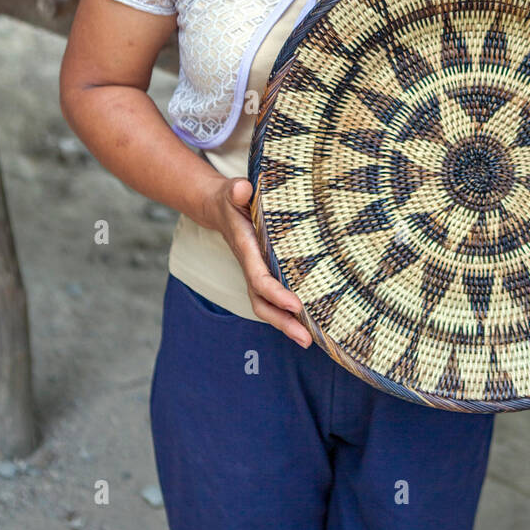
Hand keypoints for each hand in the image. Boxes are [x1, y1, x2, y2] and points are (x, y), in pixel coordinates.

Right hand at [204, 176, 311, 347]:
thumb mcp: (233, 191)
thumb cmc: (232, 200)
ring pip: (267, 306)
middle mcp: (251, 266)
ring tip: (308, 340)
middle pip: (263, 302)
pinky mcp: (264, 273)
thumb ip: (236, 191)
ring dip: (286, 324)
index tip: (296, 305)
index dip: (276, 293)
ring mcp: (256, 273)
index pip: (260, 278)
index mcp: (246, 249)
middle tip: (306, 339)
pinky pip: (274, 299)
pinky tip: (308, 323)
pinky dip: (288, 313)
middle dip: (283, 322)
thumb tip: (241, 189)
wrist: (220, 209)